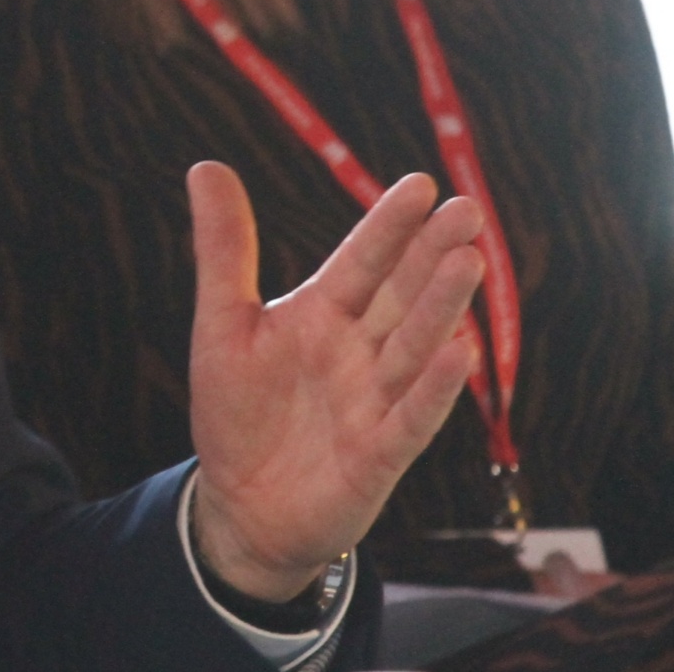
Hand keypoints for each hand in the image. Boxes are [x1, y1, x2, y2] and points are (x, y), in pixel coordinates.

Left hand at [186, 162, 484, 601]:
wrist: (241, 506)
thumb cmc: (237, 413)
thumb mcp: (222, 324)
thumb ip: (224, 250)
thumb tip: (206, 165)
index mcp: (322, 315)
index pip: (361, 262)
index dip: (388, 226)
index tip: (420, 184)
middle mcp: (358, 352)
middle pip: (400, 296)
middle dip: (431, 254)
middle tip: (467, 210)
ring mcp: (374, 402)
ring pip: (414, 347)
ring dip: (440, 307)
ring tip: (467, 261)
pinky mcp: (379, 455)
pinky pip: (412, 417)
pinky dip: (436, 387)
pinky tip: (461, 350)